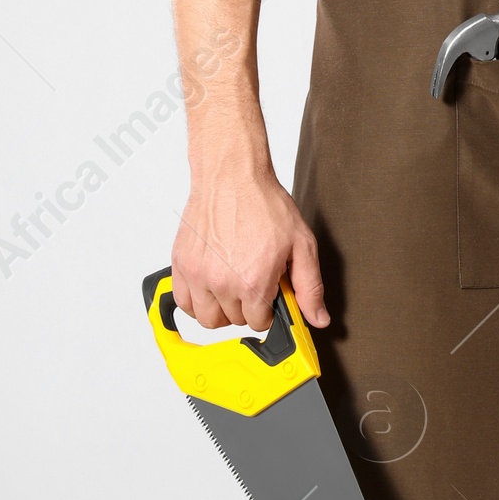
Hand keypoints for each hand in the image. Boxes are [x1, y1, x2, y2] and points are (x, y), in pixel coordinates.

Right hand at [170, 157, 329, 330]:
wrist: (232, 176)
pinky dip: (195, 301)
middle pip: (234, 321)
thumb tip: (318, 318)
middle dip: (247, 309)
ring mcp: (198, 275)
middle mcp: (222, 283)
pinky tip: (210, 288)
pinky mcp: (181, 264)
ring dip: (221, 310)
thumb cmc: (264, 204)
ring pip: (206, 318)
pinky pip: (182, 302)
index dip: (269, 311)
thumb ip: (310, 287)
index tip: (270, 296)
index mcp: (253, 282)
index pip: (260, 323)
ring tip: (233, 289)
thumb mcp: (302, 245)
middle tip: (253, 285)